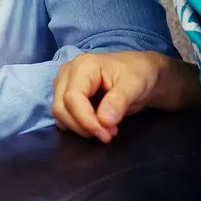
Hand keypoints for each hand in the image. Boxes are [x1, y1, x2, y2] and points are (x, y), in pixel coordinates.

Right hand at [52, 51, 198, 142]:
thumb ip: (119, 101)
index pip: (72, 98)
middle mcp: (67, 73)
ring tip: (106, 129)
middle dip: (83, 126)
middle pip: (61, 108)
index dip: (86, 120)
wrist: (140, 73)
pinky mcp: (65, 96)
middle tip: (109, 133)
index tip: (107, 134)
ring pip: (59, 114)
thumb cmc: (138, 74)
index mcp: (83, 66)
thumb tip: (103, 121)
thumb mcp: (135, 85)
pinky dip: (78, 126)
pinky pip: (63, 117)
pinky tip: (97, 125)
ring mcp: (63, 84)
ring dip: (80, 128)